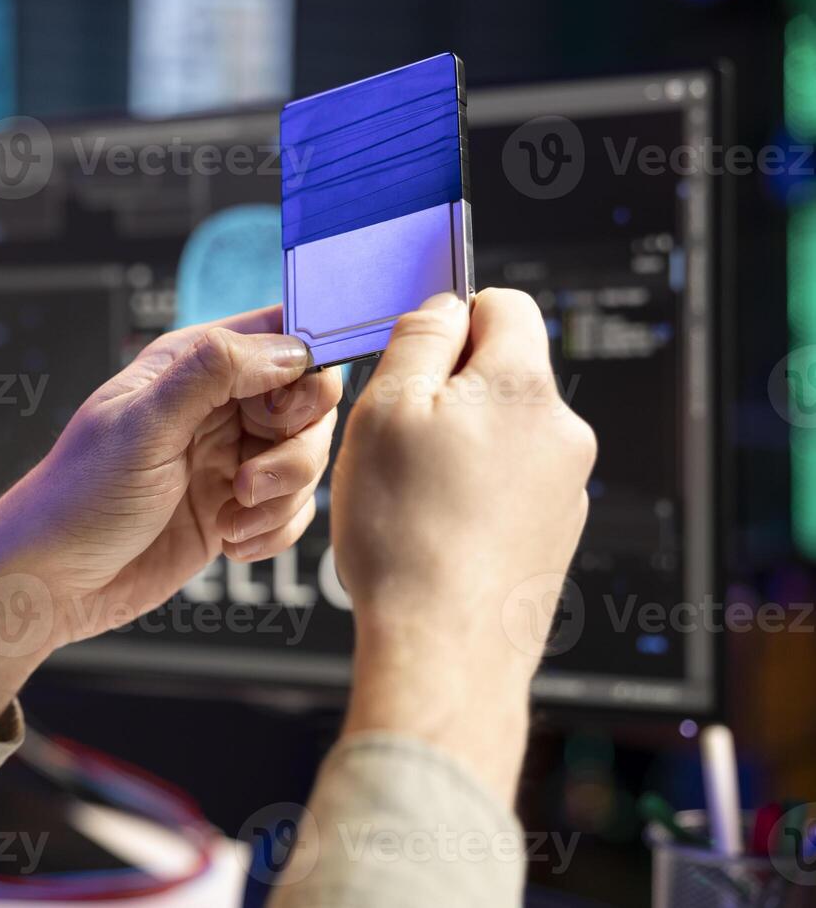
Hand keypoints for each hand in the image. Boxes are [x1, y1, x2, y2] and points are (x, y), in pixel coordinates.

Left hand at [0, 306, 342, 731]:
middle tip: (249, 481)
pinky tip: (230, 542)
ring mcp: (229, 458)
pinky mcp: (236, 509)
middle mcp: (216, 406)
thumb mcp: (143, 424)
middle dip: (296, 447)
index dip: (302, 369)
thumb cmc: (80, 497)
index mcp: (191, 365)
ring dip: (283, 496)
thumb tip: (291, 347)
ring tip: (232, 517)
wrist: (54, 584)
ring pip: (306, 458)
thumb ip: (214, 373)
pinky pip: (293, 508)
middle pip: (309, 401)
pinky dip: (274, 531)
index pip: (280, 335)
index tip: (281, 415)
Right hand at [331, 289, 596, 802]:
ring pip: (502, 432)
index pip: (504, 303)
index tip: (413, 357)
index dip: (451, 319)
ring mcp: (566, 486)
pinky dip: (472, 494)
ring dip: (458, 445)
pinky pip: (509, 486)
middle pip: (503, 372)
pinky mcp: (556, 533)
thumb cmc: (405, 532)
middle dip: (449, 390)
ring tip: (410, 495)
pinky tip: (434, 529)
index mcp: (522, 386)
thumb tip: (442, 308)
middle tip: (396, 436)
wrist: (445, 646)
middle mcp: (561, 430)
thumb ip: (416, 340)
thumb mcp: (385, 409)